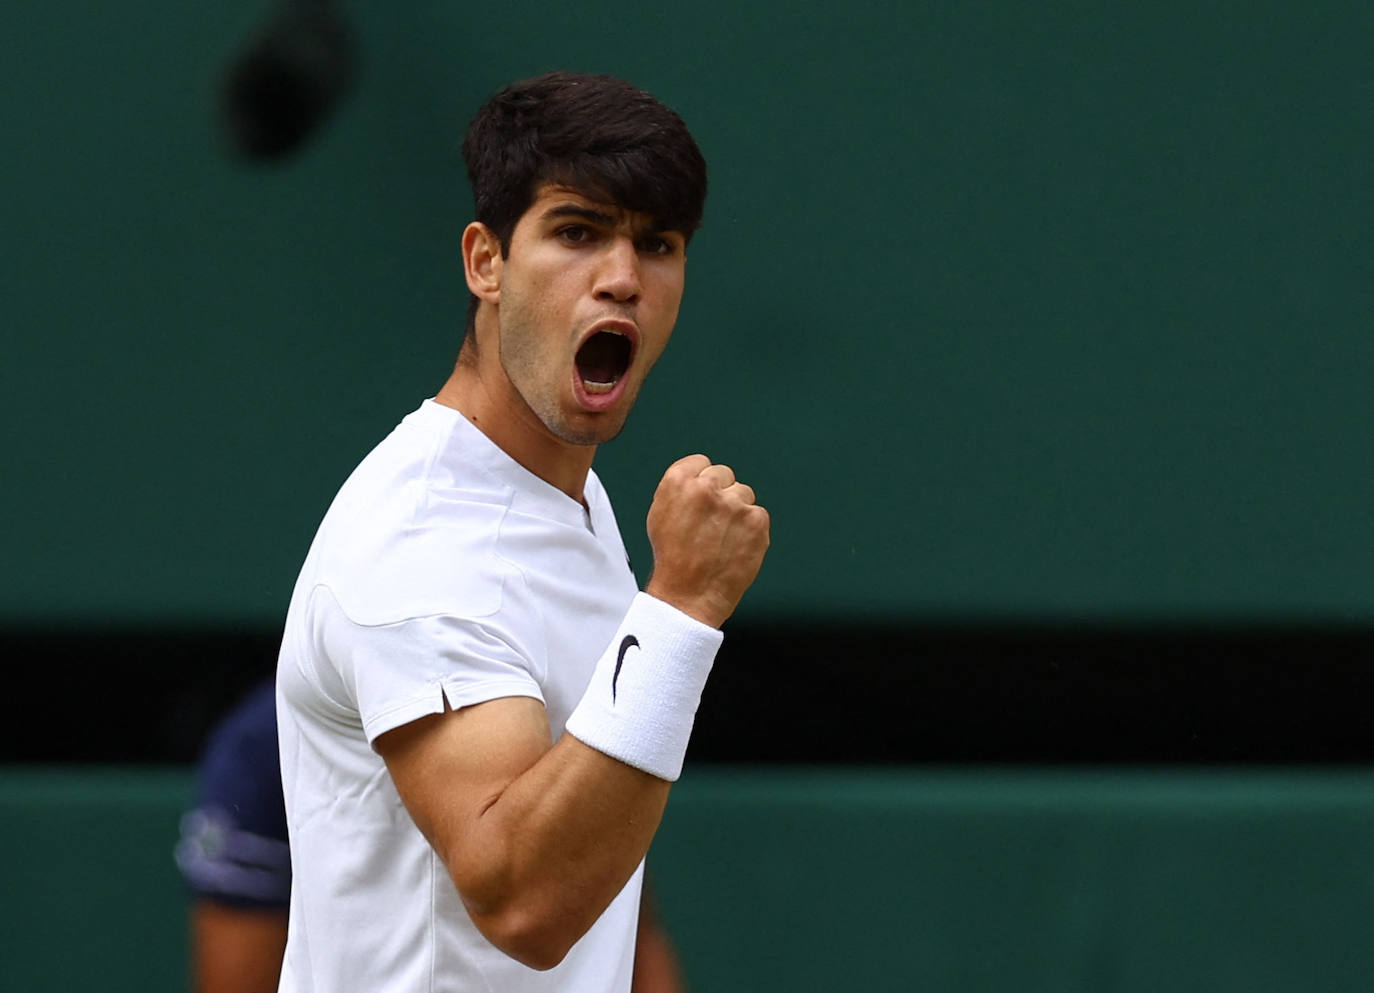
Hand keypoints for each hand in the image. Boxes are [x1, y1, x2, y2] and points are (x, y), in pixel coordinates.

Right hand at [644, 454, 769, 628]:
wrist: (689, 596)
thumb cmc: (673, 559)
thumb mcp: (660, 514)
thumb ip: (681, 490)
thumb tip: (700, 477)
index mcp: (678, 481)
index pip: (701, 463)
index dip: (701, 482)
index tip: (702, 499)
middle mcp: (707, 487)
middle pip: (724, 475)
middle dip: (720, 494)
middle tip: (712, 523)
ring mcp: (734, 504)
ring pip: (743, 494)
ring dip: (737, 511)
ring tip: (722, 538)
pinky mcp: (756, 521)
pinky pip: (758, 515)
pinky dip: (750, 530)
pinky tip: (735, 546)